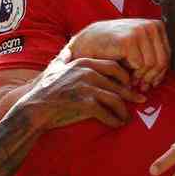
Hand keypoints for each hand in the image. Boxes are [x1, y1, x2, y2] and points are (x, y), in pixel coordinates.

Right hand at [22, 57, 145, 128]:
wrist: (34, 109)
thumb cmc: (45, 91)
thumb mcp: (54, 69)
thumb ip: (64, 59)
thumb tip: (68, 50)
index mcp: (84, 63)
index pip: (114, 66)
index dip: (125, 77)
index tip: (129, 85)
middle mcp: (87, 73)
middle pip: (118, 84)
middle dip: (130, 94)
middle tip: (140, 101)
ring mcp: (87, 88)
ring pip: (115, 99)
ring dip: (123, 111)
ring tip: (126, 118)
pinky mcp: (85, 104)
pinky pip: (107, 113)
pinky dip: (114, 121)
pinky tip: (116, 124)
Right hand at [68, 19, 169, 88]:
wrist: (87, 41)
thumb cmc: (112, 47)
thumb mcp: (138, 47)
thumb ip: (153, 55)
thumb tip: (163, 76)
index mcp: (156, 26)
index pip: (167, 56)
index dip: (160, 73)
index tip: (151, 83)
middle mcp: (150, 26)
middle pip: (162, 61)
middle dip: (152, 78)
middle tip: (142, 87)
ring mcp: (139, 31)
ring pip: (152, 65)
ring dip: (142, 78)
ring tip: (133, 82)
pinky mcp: (128, 40)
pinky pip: (139, 65)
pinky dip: (132, 74)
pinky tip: (126, 77)